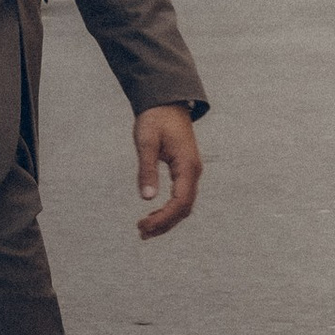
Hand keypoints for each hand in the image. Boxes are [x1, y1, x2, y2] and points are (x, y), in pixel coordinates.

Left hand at [134, 104, 201, 240]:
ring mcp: (191, 172)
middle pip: (184, 208)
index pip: (180, 202)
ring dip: (167, 219)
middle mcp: (193, 172)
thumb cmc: (155, 119)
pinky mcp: (185, 171)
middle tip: (141, 232)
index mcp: (187, 166)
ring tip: (146, 229)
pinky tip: (154, 214)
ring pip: (184, 205)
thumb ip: (147, 169)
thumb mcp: (146, 141)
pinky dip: (169, 209)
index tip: (143, 225)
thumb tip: (147, 197)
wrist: (167, 102)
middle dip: (164, 223)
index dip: (163, 218)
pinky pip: (181, 197)